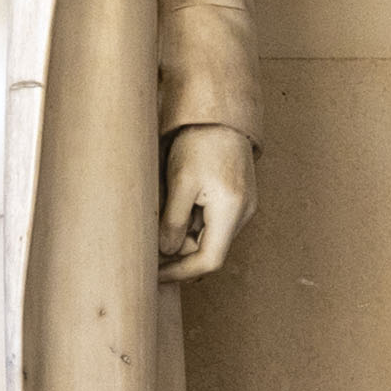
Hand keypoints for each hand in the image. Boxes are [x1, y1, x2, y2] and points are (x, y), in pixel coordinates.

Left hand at [158, 126, 254, 281]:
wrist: (221, 116)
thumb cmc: (200, 143)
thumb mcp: (180, 182)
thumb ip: (173, 221)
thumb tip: (166, 252)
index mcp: (231, 211)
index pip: (209, 260)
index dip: (180, 272)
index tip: (154, 274)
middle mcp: (243, 214)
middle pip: (208, 250)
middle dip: (178, 252)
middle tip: (147, 245)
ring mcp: (243, 207)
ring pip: (209, 236)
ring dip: (183, 234)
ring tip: (161, 213)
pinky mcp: (237, 199)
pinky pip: (212, 221)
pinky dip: (192, 221)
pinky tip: (176, 204)